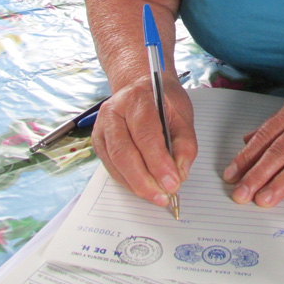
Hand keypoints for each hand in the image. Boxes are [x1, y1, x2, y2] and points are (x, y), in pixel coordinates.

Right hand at [91, 74, 197, 207]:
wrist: (141, 87)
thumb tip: (180, 172)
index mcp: (136, 98)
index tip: (173, 183)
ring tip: (155, 196)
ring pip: (115, 162)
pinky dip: (127, 181)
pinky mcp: (98, 141)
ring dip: (136, 184)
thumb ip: (185, 143)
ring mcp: (102, 127)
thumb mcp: (182, 114)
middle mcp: (113, 112)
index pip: (146, 134)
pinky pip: (111, 167)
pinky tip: (142, 188)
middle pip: (125, 152)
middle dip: (145, 179)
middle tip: (163, 196)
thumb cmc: (162, 101)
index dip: (159, 162)